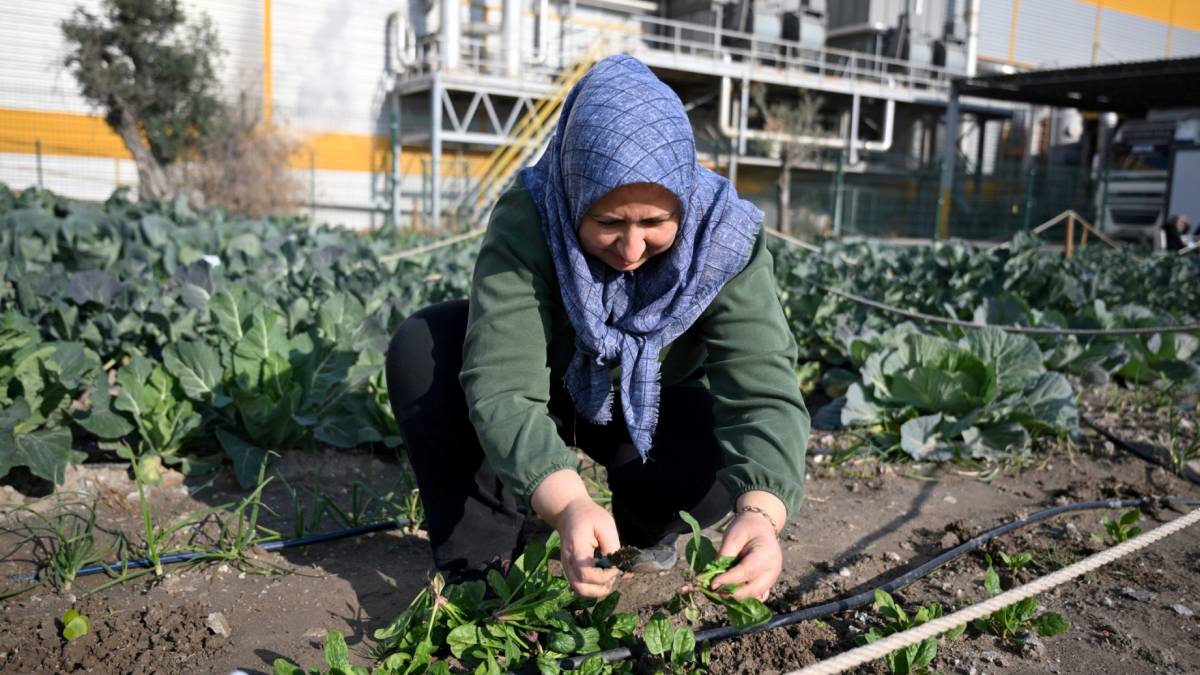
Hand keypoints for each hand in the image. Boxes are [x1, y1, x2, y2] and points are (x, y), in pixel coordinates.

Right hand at [531, 469, 620, 597]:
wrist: (569, 513)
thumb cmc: (589, 516)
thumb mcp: (605, 525)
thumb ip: (612, 547)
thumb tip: (619, 568)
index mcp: (576, 549)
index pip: (586, 574)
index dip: (605, 576)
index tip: (616, 567)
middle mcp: (568, 562)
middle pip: (582, 589)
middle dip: (602, 587)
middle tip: (614, 573)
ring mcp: (567, 568)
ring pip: (581, 591)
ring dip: (598, 589)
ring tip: (610, 575)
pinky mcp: (570, 570)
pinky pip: (581, 586)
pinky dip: (594, 586)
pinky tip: (605, 575)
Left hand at [709, 493, 784, 601]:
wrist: (760, 526)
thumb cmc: (746, 528)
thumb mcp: (733, 536)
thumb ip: (724, 555)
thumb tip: (713, 576)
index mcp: (766, 554)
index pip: (746, 572)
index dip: (728, 580)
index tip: (712, 584)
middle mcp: (773, 569)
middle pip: (753, 590)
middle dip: (732, 593)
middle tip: (715, 590)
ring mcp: (773, 578)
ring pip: (755, 596)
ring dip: (737, 596)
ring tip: (721, 590)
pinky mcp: (769, 583)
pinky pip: (758, 596)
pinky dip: (745, 597)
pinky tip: (732, 591)